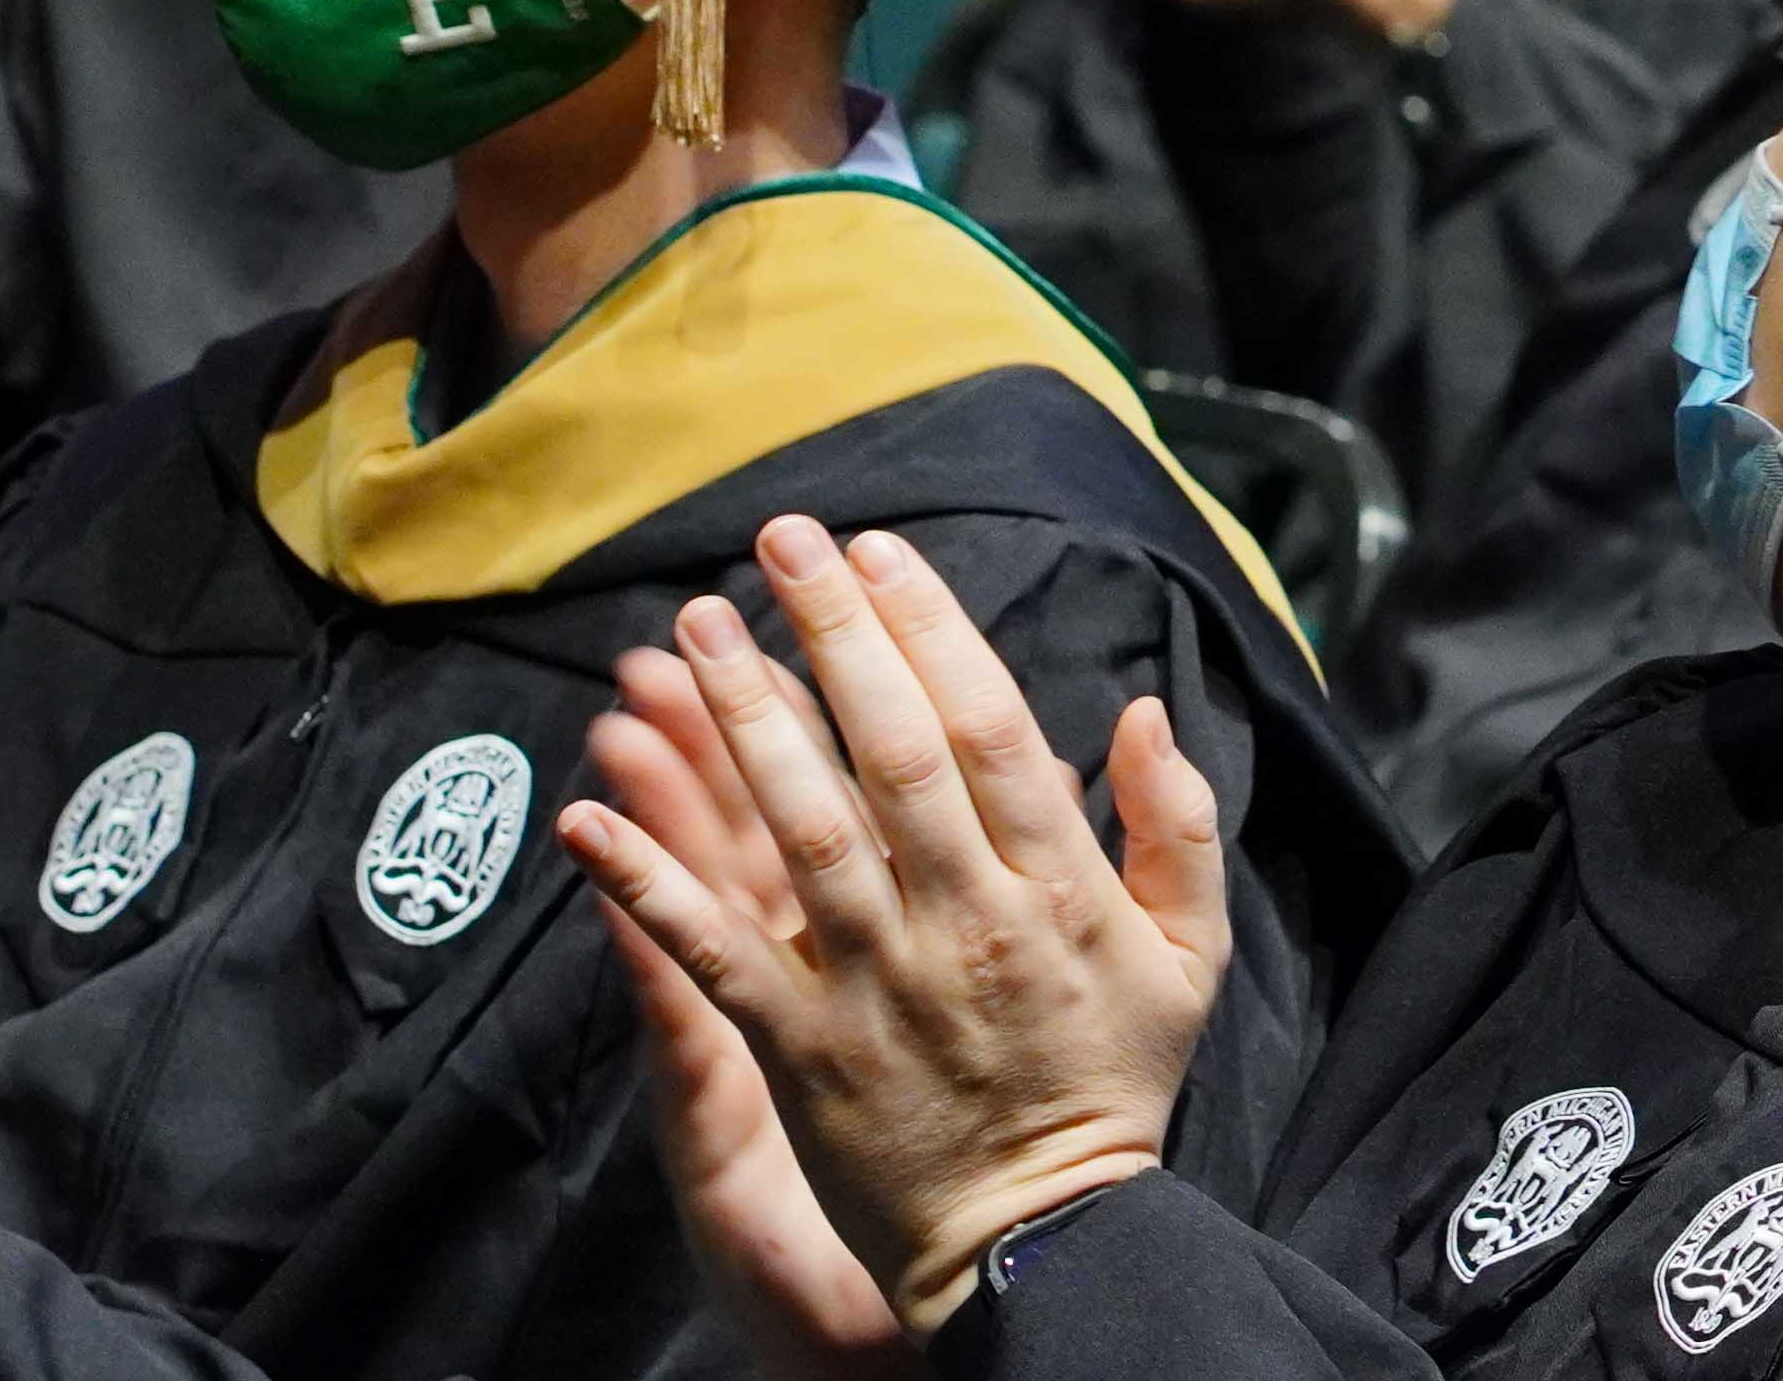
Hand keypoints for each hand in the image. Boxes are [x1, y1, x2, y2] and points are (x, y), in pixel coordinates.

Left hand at [559, 519, 1225, 1336]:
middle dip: (831, 637)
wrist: (1039, 1237)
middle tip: (779, 545)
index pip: (988, 728)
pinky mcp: (798, 1047)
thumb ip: (1176, 823)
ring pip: (798, 831)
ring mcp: (872, 982)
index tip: (881, 554)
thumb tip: (1143, 708)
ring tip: (695, 634)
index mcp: (1057, 887)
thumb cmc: (1113, 1081)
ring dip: (741, 725)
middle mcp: (961, 918)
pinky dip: (646, 887)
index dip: (930, 630)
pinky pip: (712, 954)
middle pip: (891, 753)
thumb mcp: (1192, 951)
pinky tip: (590, 819)